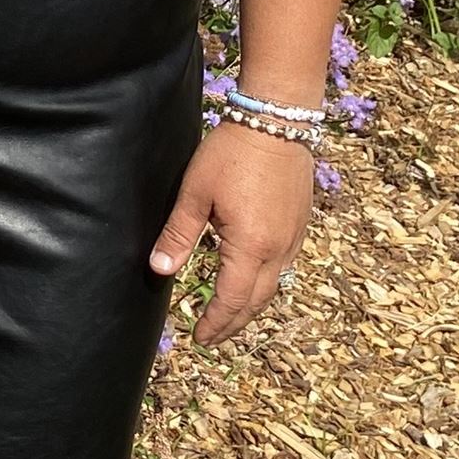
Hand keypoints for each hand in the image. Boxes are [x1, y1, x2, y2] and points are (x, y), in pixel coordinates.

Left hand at [148, 116, 316, 342]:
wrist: (277, 120)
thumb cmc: (232, 151)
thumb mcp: (196, 192)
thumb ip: (178, 233)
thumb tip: (159, 268)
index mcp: (250, 247)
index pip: (232, 300)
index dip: (215, 322)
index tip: (199, 338)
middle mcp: (278, 250)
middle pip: (256, 301)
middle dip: (233, 323)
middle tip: (213, 336)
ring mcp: (294, 238)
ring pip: (274, 286)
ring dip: (251, 306)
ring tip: (230, 315)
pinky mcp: (300, 224)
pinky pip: (285, 267)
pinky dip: (266, 283)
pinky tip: (254, 279)